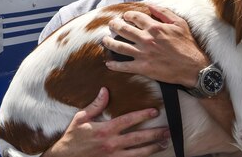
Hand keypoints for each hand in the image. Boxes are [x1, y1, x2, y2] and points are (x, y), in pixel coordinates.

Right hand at [42, 87, 169, 156]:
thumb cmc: (73, 137)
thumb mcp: (81, 118)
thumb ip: (95, 105)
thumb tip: (105, 90)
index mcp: (105, 130)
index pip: (128, 121)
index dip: (143, 115)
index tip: (155, 111)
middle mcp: (112, 143)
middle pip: (138, 138)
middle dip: (154, 134)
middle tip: (167, 130)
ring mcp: (114, 156)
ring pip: (138, 153)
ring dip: (153, 148)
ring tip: (164, 143)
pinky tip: (151, 155)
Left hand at [103, 5, 208, 87]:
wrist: (194, 68)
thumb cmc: (188, 45)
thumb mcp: (179, 23)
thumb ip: (164, 12)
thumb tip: (150, 4)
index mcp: (154, 27)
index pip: (134, 17)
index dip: (127, 15)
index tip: (125, 16)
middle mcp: (146, 39)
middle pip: (123, 30)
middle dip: (114, 25)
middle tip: (110, 25)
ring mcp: (143, 54)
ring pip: (119, 47)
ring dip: (109, 43)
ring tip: (104, 40)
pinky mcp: (143, 68)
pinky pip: (124, 66)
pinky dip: (114, 65)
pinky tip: (108, 63)